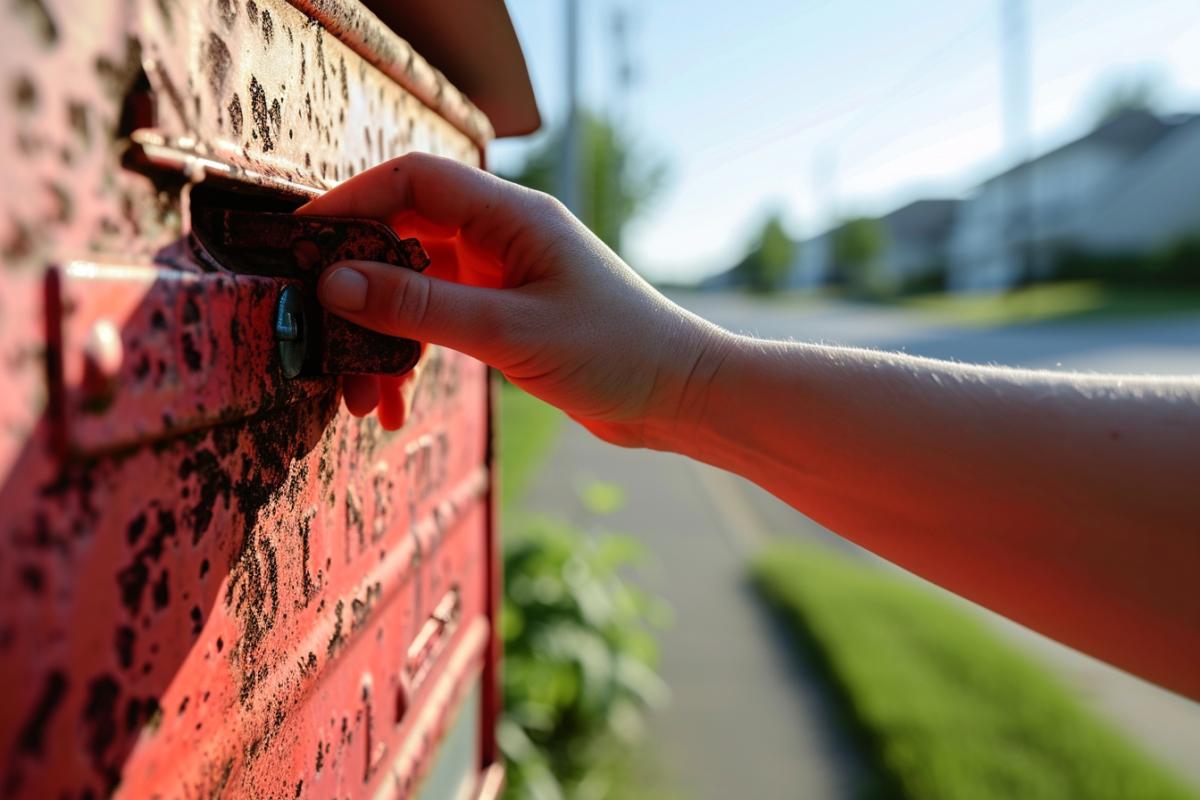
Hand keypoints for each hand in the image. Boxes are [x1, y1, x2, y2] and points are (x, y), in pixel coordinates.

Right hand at [299, 153, 726, 446]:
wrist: (676, 396)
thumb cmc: (615, 352)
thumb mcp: (510, 332)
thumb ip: (422, 308)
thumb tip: (334, 284)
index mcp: (511, 216)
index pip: (412, 181)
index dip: (351, 202)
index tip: (300, 242)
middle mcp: (502, 236)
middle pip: (403, 236)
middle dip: (357, 287)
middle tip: (322, 335)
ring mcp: (501, 274)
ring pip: (414, 287)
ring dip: (381, 333)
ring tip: (362, 394)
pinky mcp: (503, 313)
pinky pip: (437, 320)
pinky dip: (410, 353)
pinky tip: (394, 401)